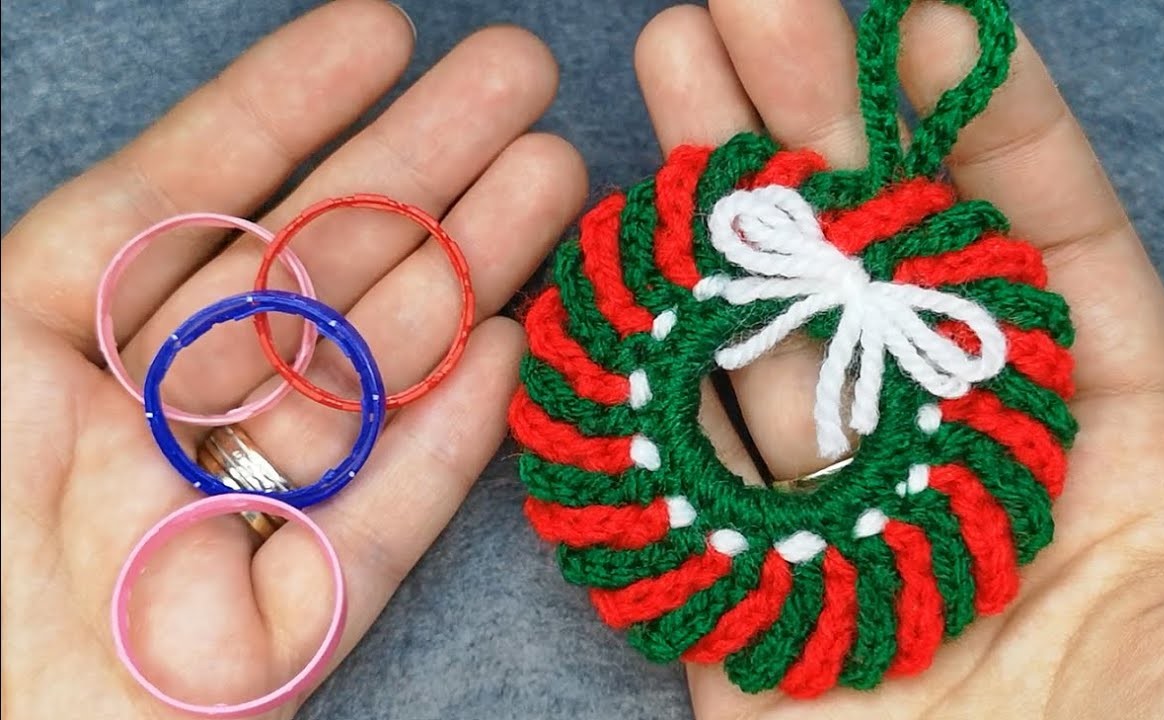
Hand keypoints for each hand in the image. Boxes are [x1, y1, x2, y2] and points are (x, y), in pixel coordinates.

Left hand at [0, 2, 583, 716]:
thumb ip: (67, 264)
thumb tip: (182, 182)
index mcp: (64, 345)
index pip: (194, 198)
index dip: (289, 106)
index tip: (382, 30)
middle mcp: (168, 412)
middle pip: (319, 269)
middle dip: (423, 163)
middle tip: (520, 76)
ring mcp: (242, 510)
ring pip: (376, 374)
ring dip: (466, 271)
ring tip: (554, 176)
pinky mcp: (295, 622)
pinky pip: (385, 521)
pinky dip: (452, 441)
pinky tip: (516, 352)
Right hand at [630, 2, 1163, 717]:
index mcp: (1116, 478)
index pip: (1054, 262)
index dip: (992, 137)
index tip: (927, 25)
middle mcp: (964, 488)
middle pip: (886, 280)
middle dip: (822, 133)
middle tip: (752, 7)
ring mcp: (844, 546)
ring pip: (769, 356)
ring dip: (719, 220)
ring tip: (671, 74)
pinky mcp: (744, 625)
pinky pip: (682, 488)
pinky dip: (642, 385)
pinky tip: (610, 273)